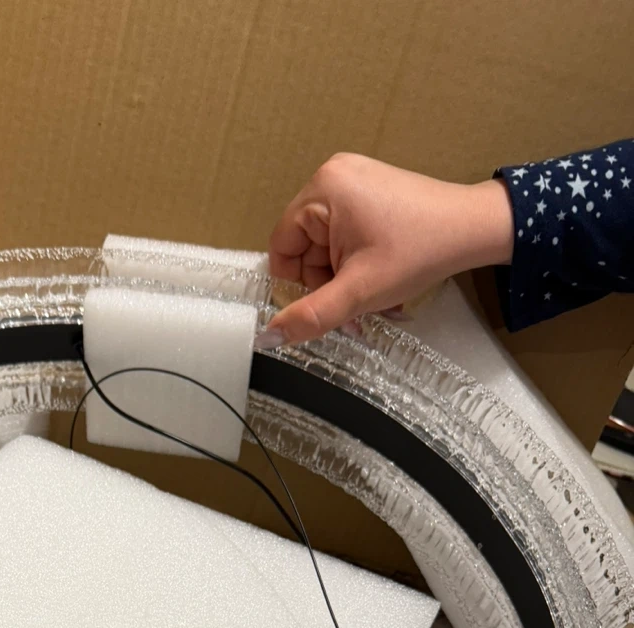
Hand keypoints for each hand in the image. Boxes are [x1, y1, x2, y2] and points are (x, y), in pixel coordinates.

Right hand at [261, 153, 514, 346]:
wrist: (475, 228)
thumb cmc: (419, 252)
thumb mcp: (359, 291)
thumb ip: (310, 315)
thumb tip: (268, 336)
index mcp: (322, 189)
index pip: (282, 247)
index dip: (296, 285)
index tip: (321, 306)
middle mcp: (333, 176)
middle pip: (305, 247)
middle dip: (326, 284)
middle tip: (353, 308)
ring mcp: (354, 180)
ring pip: (327, 246)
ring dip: (343, 278)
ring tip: (373, 295)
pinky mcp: (371, 191)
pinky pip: (346, 234)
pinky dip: (356, 262)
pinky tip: (379, 276)